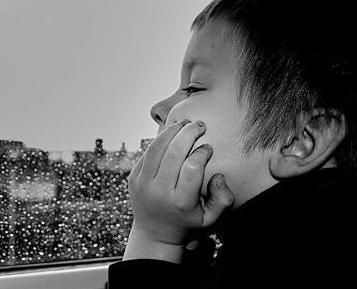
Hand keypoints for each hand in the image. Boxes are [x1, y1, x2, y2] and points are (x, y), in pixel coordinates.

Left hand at [123, 119, 233, 261]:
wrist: (155, 234)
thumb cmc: (188, 222)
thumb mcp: (212, 219)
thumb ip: (223, 199)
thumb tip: (217, 175)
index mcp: (181, 202)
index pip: (192, 167)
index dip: (202, 152)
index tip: (208, 148)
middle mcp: (160, 192)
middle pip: (174, 152)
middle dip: (189, 133)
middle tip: (200, 125)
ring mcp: (143, 184)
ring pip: (156, 148)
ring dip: (172, 131)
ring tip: (185, 123)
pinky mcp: (133, 178)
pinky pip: (147, 153)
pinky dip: (160, 140)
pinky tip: (171, 134)